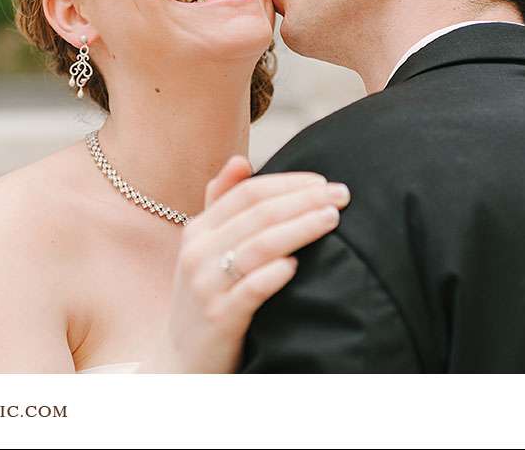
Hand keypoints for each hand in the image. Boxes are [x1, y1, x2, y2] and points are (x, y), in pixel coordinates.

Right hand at [138, 156, 349, 372]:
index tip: (324, 181)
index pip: (247, 193)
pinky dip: (273, 275)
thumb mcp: (204, 250)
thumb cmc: (205, 300)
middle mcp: (198, 253)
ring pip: (259, 246)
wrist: (181, 364)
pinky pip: (249, 290)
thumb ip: (221, 204)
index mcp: (198, 230)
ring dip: (299, 229)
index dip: (288, 183)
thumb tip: (241, 160)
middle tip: (342, 194)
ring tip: (332, 219)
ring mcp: (206, 286)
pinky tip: (297, 265)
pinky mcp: (219, 319)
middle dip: (303, 200)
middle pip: (258, 214)